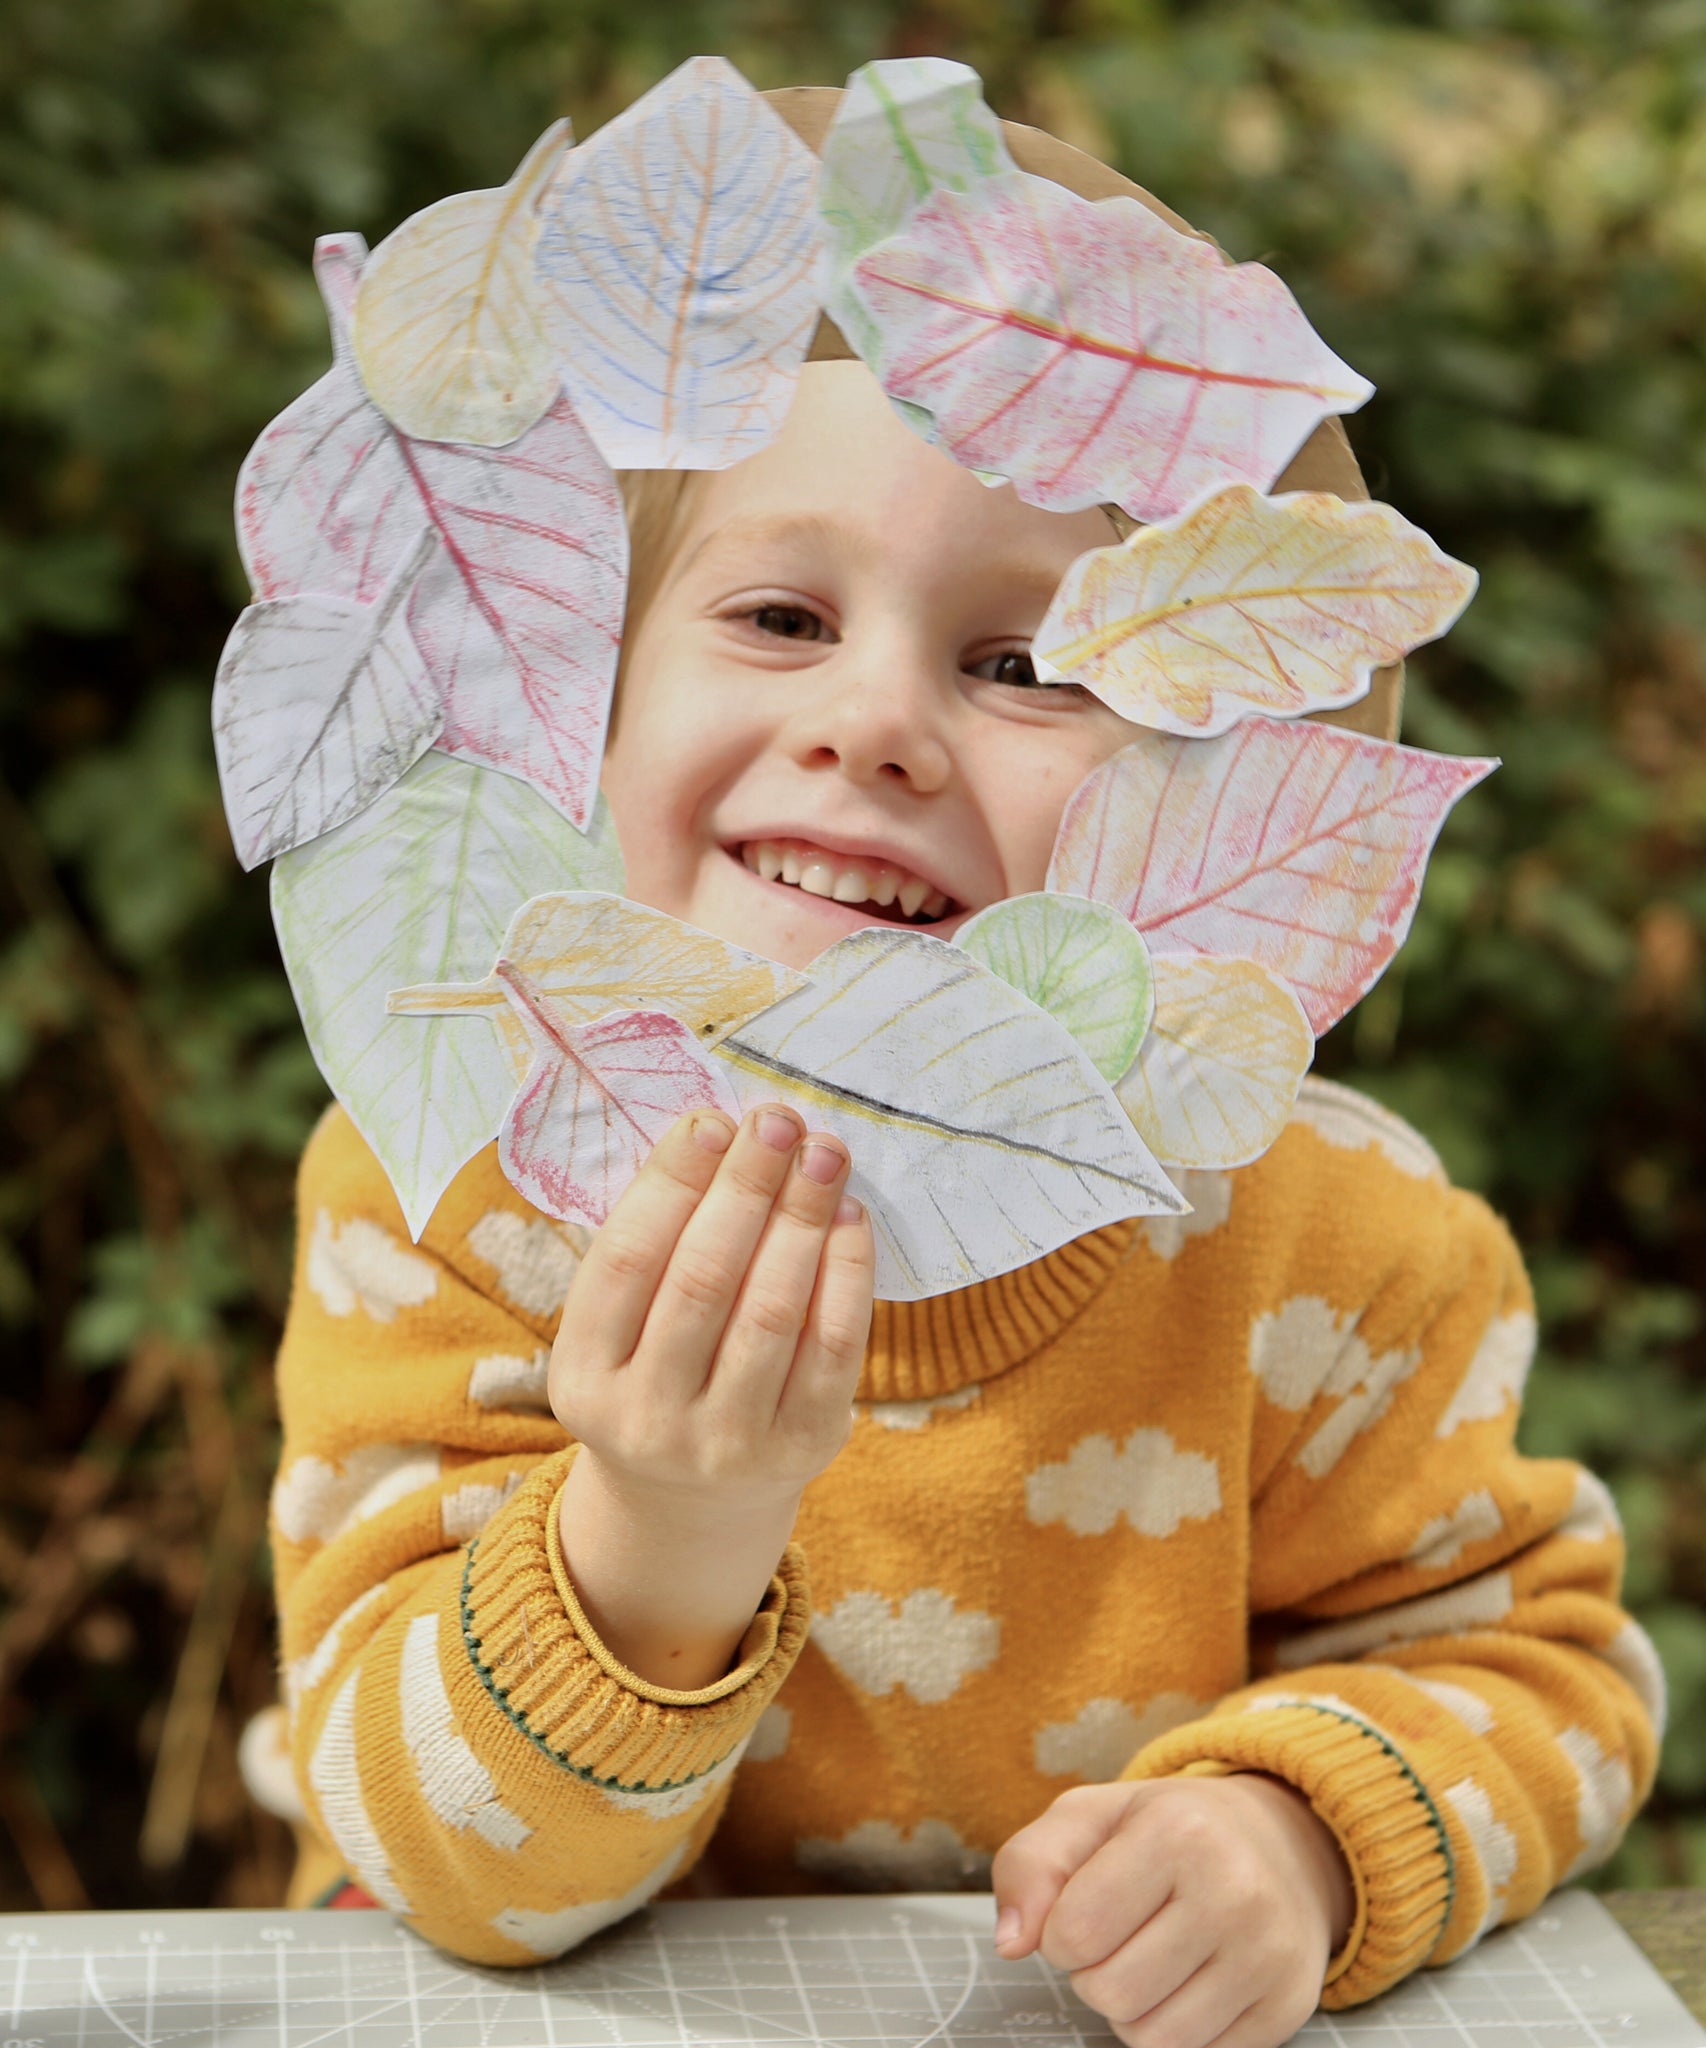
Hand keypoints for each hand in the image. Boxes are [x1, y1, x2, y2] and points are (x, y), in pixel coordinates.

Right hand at [552, 1103, 873, 1685]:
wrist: (693, 1505)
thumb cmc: (657, 1375)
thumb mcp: (619, 1330)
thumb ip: (653, 1246)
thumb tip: (718, 1134)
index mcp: (584, 1377)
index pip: (625, 1262)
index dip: (670, 1185)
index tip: (711, 1120)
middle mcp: (648, 1419)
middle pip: (703, 1280)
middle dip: (746, 1187)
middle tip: (777, 1121)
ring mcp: (727, 1442)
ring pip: (771, 1310)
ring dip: (802, 1216)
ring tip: (822, 1153)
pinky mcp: (803, 1447)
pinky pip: (833, 1344)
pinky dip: (846, 1270)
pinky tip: (848, 1216)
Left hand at [991, 1775, 1354, 2047]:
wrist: (1280, 1845)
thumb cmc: (1167, 1831)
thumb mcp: (1089, 1817)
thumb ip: (1030, 1866)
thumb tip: (1010, 1943)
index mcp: (1178, 1831)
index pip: (1074, 1933)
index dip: (1059, 1932)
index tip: (1085, 1906)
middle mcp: (1235, 1890)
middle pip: (1109, 1993)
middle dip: (1094, 1973)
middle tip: (1123, 1933)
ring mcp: (1269, 1953)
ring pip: (1152, 2039)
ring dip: (1132, 2010)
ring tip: (1154, 1958)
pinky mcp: (1287, 2007)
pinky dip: (1177, 2029)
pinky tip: (1193, 1981)